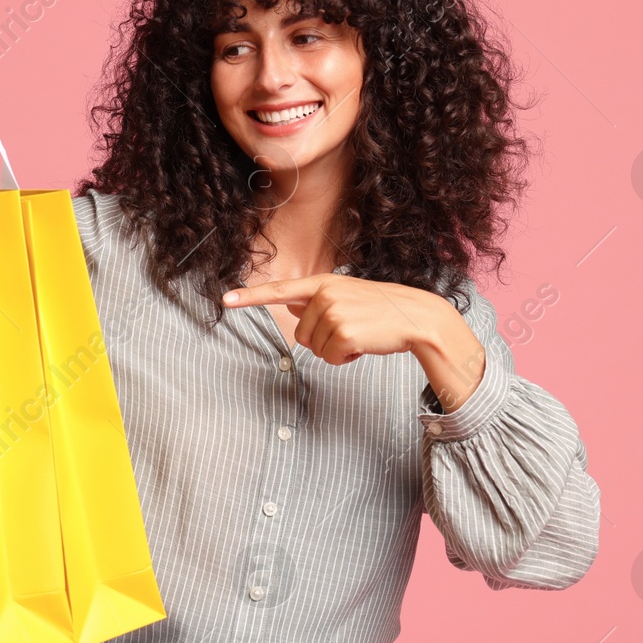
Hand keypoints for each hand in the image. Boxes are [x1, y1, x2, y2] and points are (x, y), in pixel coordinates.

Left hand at [224, 273, 488, 411]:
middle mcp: (324, 294)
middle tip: (352, 330)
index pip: (280, 290)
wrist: (417, 318)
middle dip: (324, 340)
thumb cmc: (381, 312)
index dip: (250, 297)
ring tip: (361, 335)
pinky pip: (329, 358)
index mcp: (323, 283)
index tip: (225, 299)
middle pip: (301, 335)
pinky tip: (364, 345)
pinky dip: (345, 359)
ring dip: (337, 350)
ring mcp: (333, 312)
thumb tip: (289, 308)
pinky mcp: (343, 332)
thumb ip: (316, 302)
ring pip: (315, 349)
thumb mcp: (347, 298)